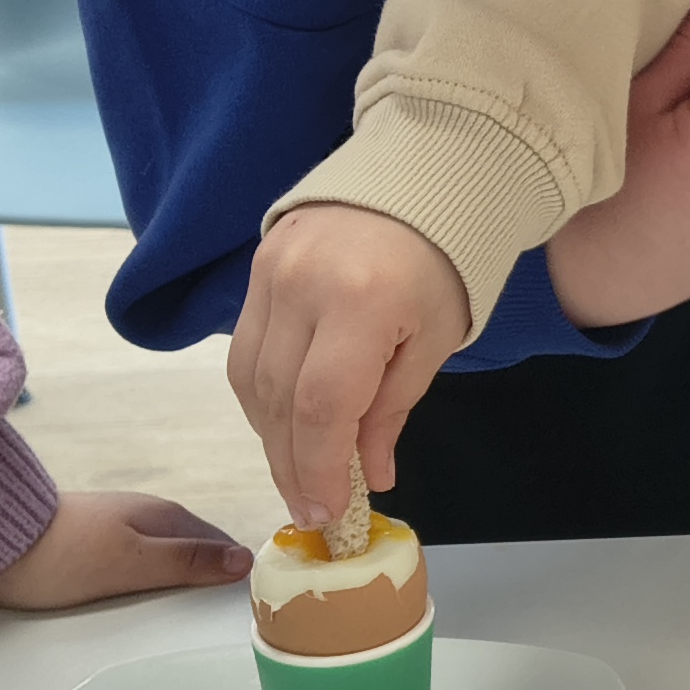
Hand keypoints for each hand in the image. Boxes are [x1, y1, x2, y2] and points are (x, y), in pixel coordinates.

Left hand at [0, 490, 251, 610]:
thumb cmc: (63, 557)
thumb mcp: (133, 563)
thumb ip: (189, 562)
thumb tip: (246, 560)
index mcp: (163, 515)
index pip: (220, 544)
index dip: (235, 572)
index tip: (248, 605)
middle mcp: (144, 515)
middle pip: (192, 550)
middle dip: (207, 578)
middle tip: (218, 620)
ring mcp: (115, 527)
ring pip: (162, 558)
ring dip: (174, 582)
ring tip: (181, 619)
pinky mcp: (87, 545)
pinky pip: (133, 565)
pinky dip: (144, 584)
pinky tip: (137, 604)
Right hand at [231, 202, 471, 529]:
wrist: (421, 175)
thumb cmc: (444, 262)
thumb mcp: (432, 341)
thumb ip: (392, 410)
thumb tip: (368, 477)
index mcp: (360, 302)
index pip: (320, 407)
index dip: (318, 469)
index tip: (325, 514)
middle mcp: (302, 285)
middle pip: (277, 400)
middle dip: (292, 464)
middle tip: (310, 508)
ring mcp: (270, 271)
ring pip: (250, 379)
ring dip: (270, 436)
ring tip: (299, 473)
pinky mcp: (256, 266)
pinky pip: (245, 349)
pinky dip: (261, 395)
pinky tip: (285, 423)